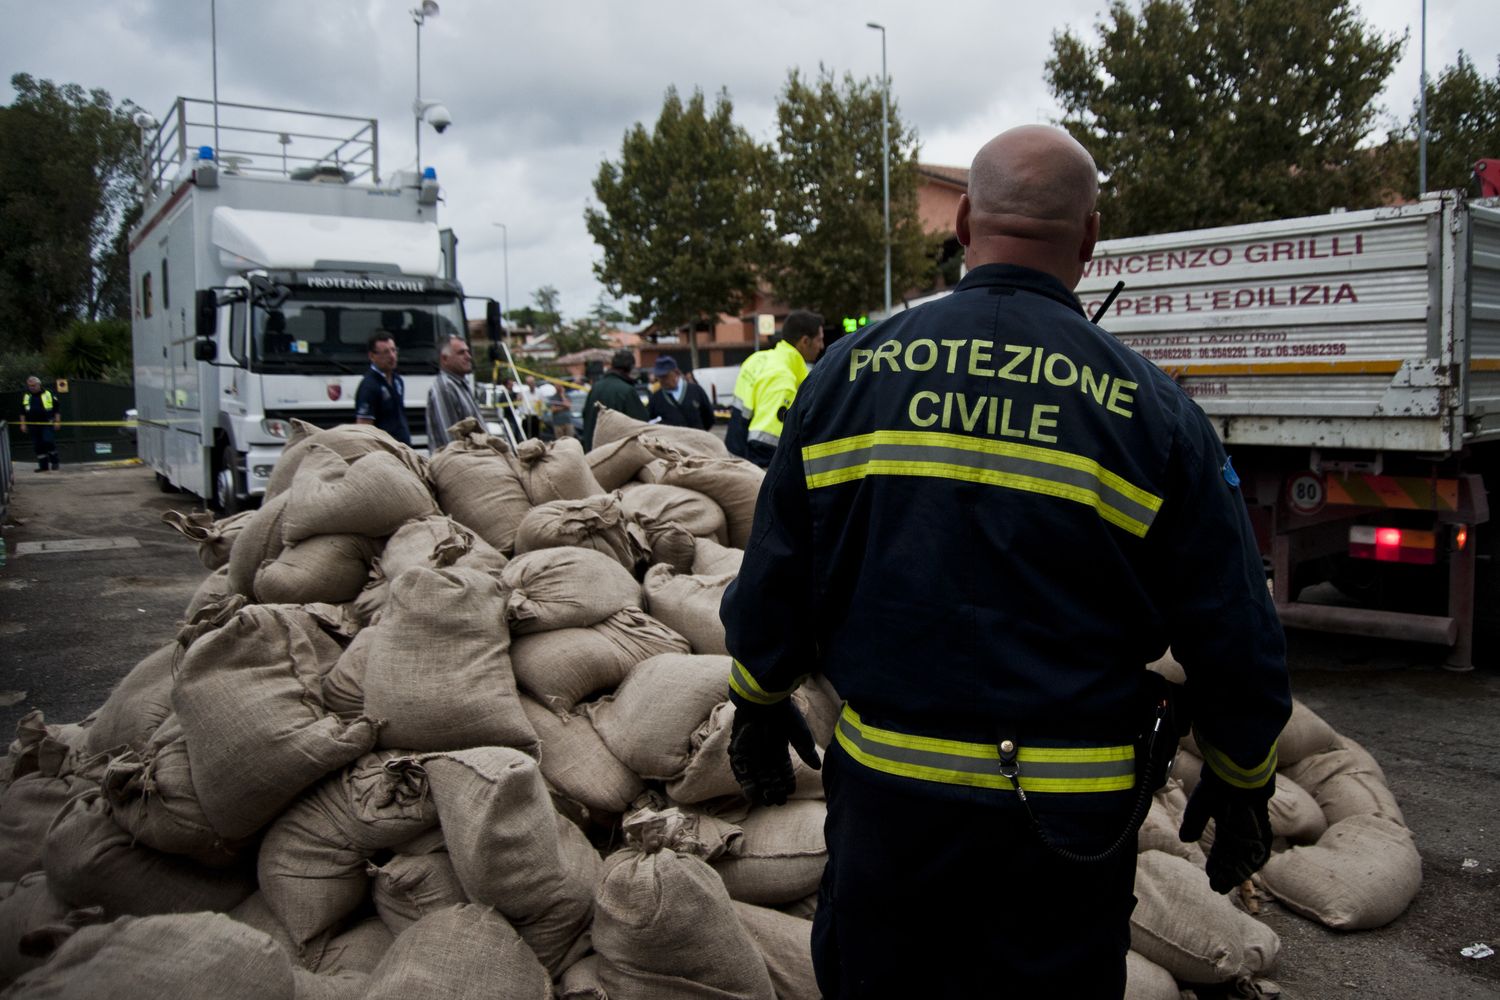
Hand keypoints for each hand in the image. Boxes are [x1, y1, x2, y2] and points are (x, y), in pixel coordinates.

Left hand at [728, 699, 820, 805]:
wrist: (764, 697)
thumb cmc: (783, 712)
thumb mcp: (799, 732)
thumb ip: (806, 750)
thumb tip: (817, 767)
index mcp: (779, 747)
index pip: (783, 769)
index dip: (787, 781)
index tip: (790, 793)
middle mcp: (764, 751)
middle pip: (769, 776)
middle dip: (773, 789)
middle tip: (777, 803)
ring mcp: (751, 751)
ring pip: (755, 775)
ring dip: (759, 788)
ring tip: (765, 801)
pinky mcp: (738, 749)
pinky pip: (739, 769)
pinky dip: (745, 781)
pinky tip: (750, 793)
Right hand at [1179, 768, 1274, 892]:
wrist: (1236, 775)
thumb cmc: (1217, 787)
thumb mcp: (1199, 807)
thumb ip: (1194, 823)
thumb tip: (1185, 839)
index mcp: (1225, 824)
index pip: (1220, 850)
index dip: (1215, 864)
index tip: (1210, 877)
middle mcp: (1239, 830)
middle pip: (1233, 857)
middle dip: (1226, 872)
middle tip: (1219, 887)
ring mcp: (1251, 830)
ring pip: (1245, 856)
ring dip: (1239, 870)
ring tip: (1231, 884)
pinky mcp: (1262, 828)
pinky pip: (1261, 849)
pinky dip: (1256, 861)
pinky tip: (1250, 872)